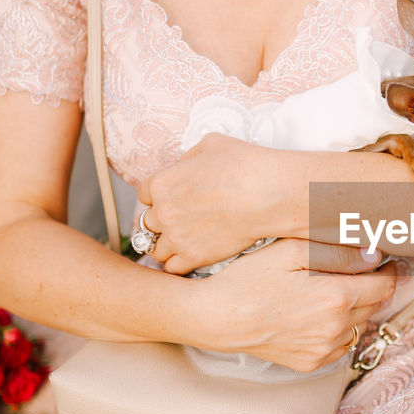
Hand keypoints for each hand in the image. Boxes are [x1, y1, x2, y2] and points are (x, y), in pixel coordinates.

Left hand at [139, 133, 284, 273]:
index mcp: (162, 182)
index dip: (158, 196)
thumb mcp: (210, 145)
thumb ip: (189, 159)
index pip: (144, 194)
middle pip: (147, 223)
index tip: (170, 199)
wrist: (269, 194)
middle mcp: (164, 211)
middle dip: (161, 221)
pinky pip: (171, 268)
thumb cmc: (245, 165)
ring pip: (155, 248)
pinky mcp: (194, 256)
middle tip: (179, 221)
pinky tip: (189, 256)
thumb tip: (185, 168)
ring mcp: (177, 237)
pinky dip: (177, 264)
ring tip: (183, 242)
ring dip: (166, 245)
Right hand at [191, 238, 393, 370]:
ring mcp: (325, 349)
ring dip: (356, 308)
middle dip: (371, 286)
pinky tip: (317, 314)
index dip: (387, 270)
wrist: (217, 318)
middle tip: (352, 271)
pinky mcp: (312, 362)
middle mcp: (336, 328)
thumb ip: (338, 253)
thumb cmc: (249, 278)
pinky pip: (341, 344)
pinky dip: (339, 329)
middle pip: (376, 305)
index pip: (386, 285)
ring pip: (361, 325)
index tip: (380, 260)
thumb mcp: (292, 251)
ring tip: (329, 291)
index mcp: (337, 297)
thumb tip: (374, 256)